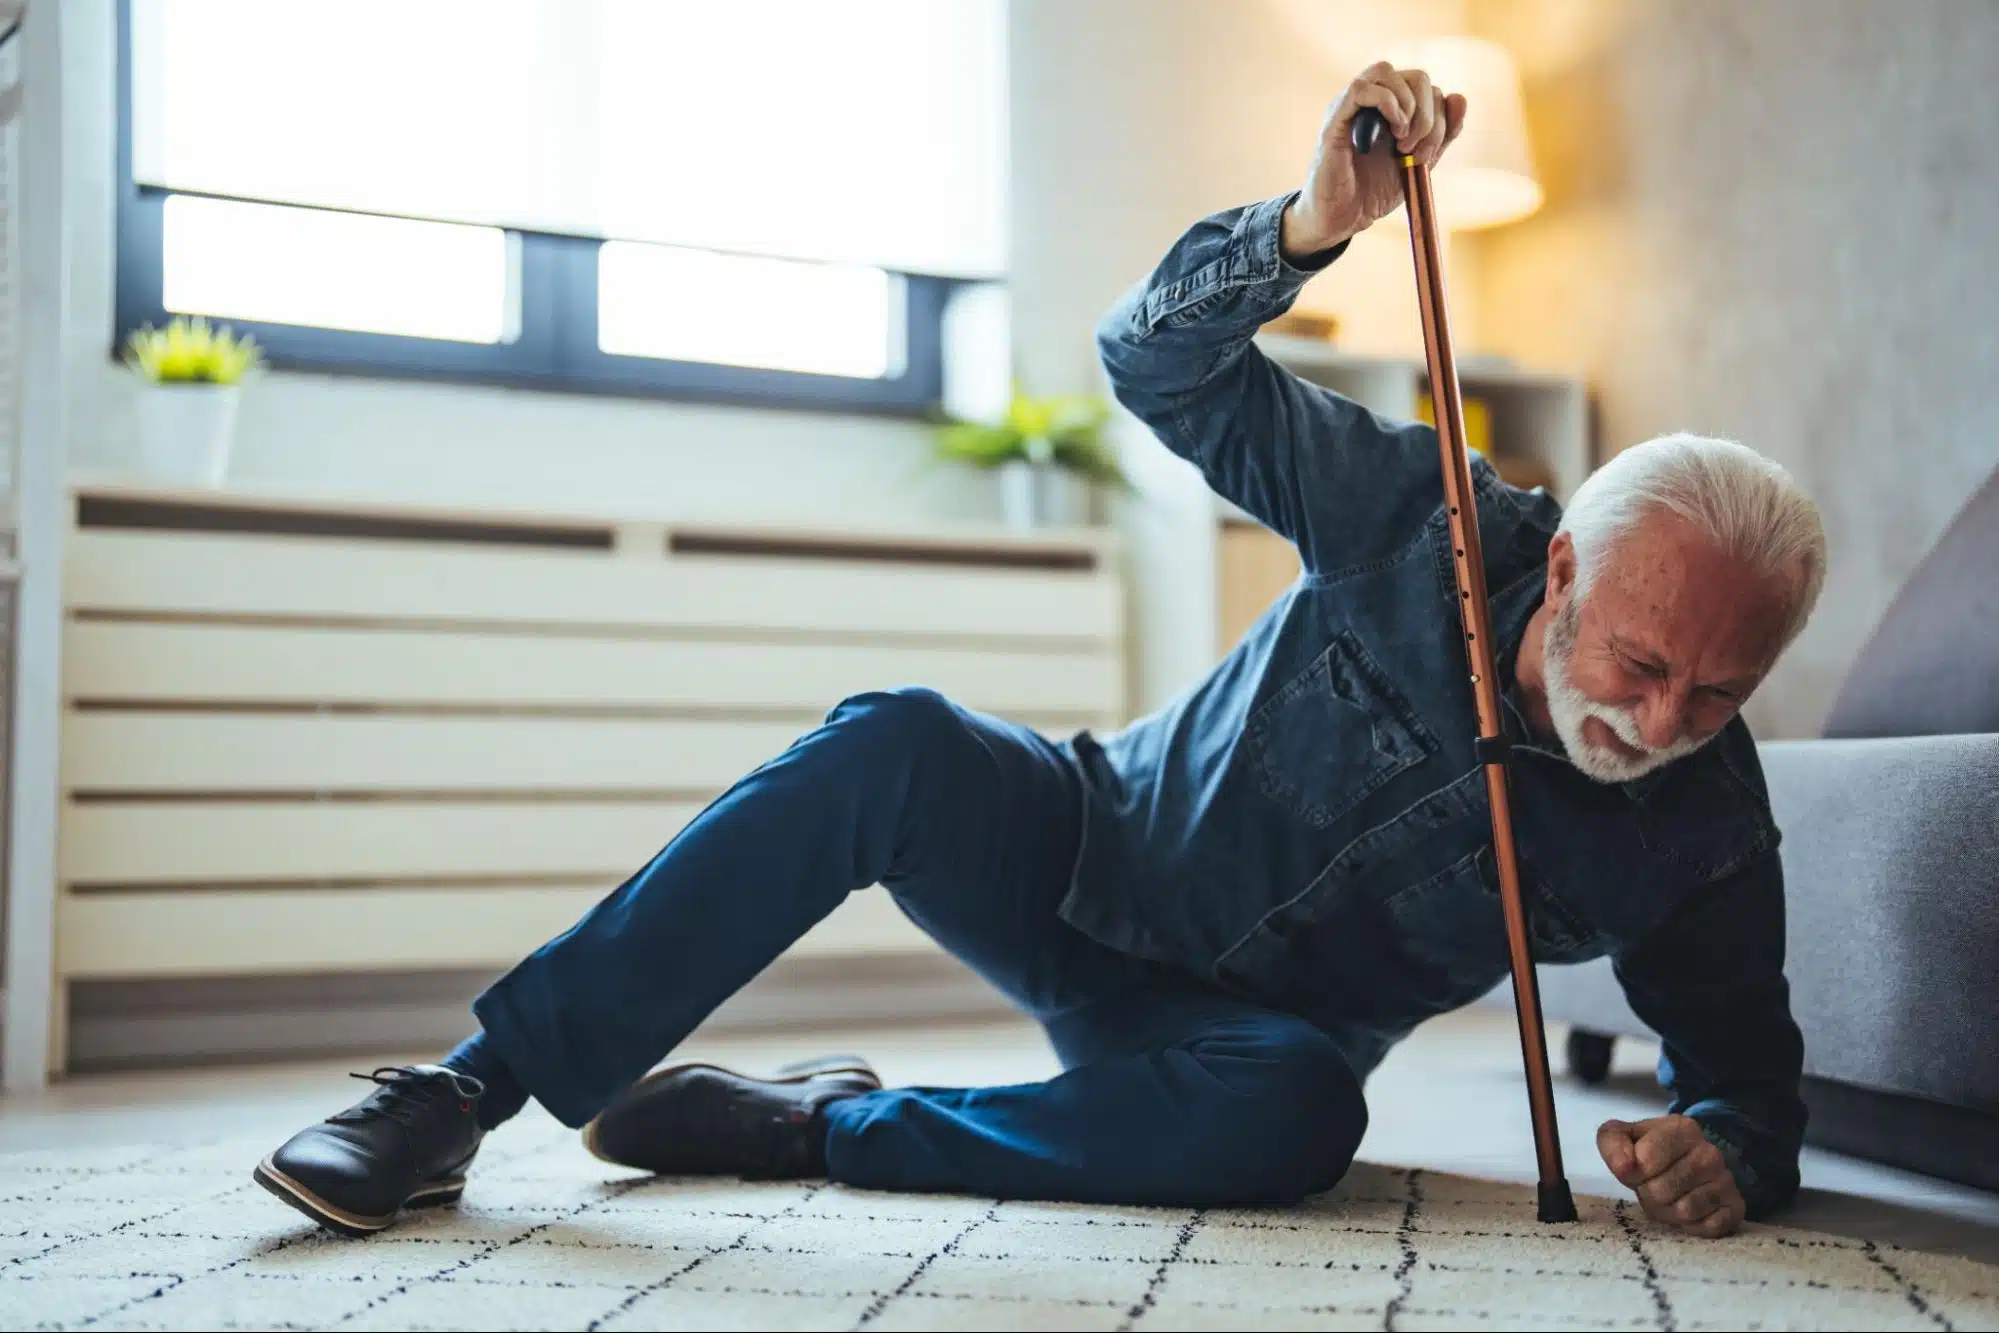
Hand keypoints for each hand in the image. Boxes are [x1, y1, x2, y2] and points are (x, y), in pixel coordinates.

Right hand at [1280, 61, 1467, 259]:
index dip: (1439, 118)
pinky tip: (1391, 133)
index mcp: (1392, 107)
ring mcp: (1351, 106)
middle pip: (1415, 76)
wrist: (1342, 218)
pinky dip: (1386, 104)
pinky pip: (1361, 89)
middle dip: (1427, 114)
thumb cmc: (1373, 192)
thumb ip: (1442, 134)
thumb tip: (1459, 97)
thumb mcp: (1419, 162)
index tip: (1427, 154)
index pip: (1429, 88)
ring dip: (1408, 107)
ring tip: (1401, 142)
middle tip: (1414, 148)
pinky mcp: (1335, 118)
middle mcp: (1371, 100)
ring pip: (1386, 71)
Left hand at [1597, 1116, 1747, 1238]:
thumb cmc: (1648, 1151)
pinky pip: (1707, 1228)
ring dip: (1668, 1212)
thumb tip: (1625, 1167)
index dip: (1632, 1173)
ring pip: (1684, 1211)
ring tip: (1670, 1198)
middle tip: (1653, 1187)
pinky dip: (1691, 1226)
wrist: (1686, 1164)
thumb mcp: (1621, 1137)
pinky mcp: (1736, 1208)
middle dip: (1648, 1195)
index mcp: (1683, 1128)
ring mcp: (1727, 1181)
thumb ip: (1612, 1143)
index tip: (1637, 1169)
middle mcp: (1710, 1153)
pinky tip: (1690, 1211)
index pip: (1644, 1163)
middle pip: (1660, 1192)